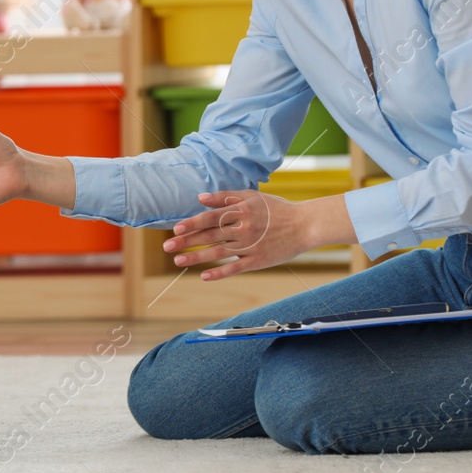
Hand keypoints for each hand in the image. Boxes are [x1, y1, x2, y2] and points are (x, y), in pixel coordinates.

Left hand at [161, 190, 307, 281]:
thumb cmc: (277, 209)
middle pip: (209, 236)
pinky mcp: (258, 261)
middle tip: (167, 246)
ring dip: (196, 257)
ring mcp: (250, 246)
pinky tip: (204, 276)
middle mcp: (242, 229)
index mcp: (240, 212)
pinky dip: (219, 273)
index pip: (210, 217)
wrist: (304, 225)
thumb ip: (225, 197)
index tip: (175, 228)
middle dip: (186, 241)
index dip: (192, 223)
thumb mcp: (252, 196)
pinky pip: (235, 268)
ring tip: (178, 261)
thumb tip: (200, 198)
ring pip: (218, 253)